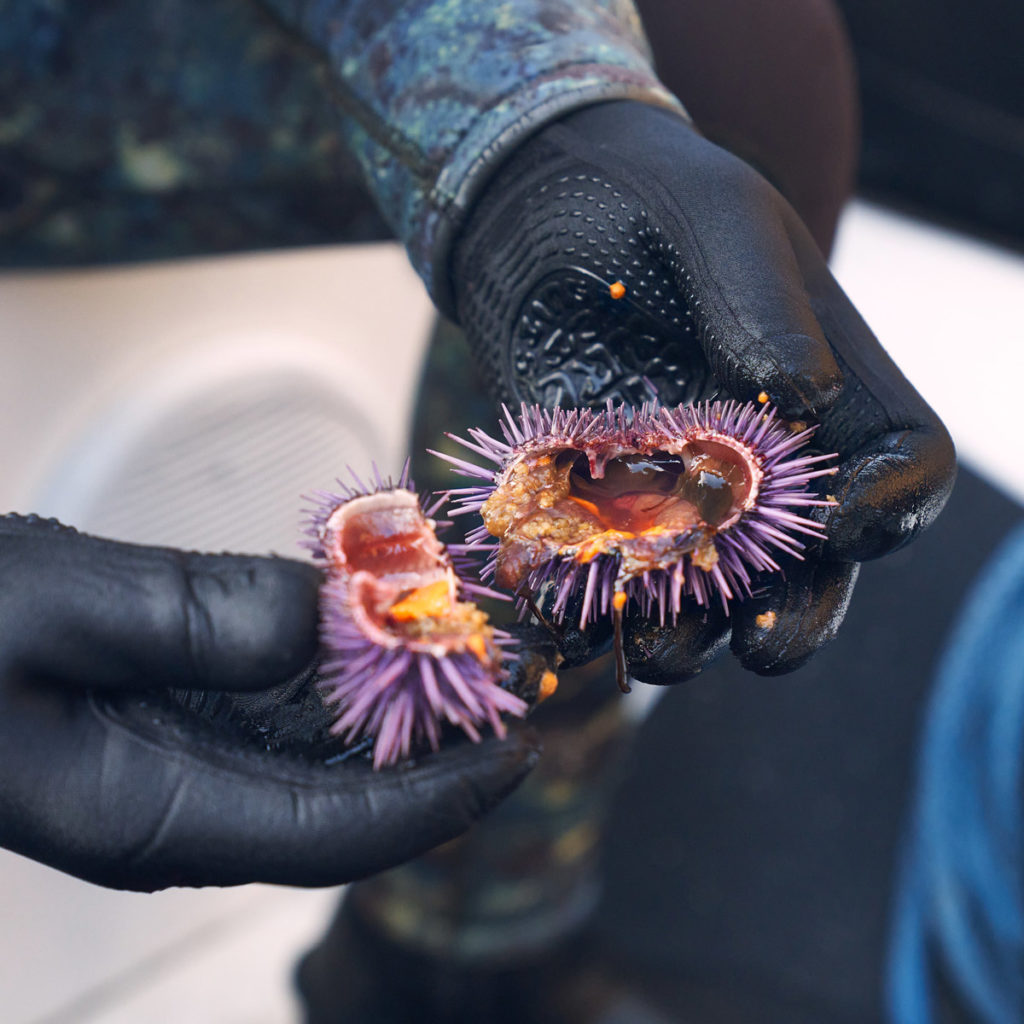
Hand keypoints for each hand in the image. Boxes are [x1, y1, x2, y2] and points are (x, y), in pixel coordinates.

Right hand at [0, 514, 540, 891]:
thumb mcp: (52, 609)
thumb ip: (195, 616)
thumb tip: (329, 615)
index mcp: (153, 813)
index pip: (341, 831)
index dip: (442, 795)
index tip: (518, 748)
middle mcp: (174, 807)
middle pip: (341, 798)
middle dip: (430, 744)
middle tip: (504, 679)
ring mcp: (166, 768)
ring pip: (311, 756)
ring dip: (387, 708)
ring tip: (457, 652)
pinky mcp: (158, 722)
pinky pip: (270, 714)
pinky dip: (329, 679)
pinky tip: (362, 634)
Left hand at [451, 100, 954, 677]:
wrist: (537, 203)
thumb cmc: (648, 193)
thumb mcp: (717, 219)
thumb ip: (763, 303)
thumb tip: (805, 399)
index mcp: (833, 385)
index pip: (902, 462)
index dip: (892, 504)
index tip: (847, 523)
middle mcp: (766, 455)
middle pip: (809, 562)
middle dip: (793, 614)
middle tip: (761, 644)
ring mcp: (678, 484)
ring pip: (706, 589)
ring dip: (687, 632)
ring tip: (653, 649)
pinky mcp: (597, 495)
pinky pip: (605, 571)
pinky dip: (590, 605)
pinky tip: (568, 622)